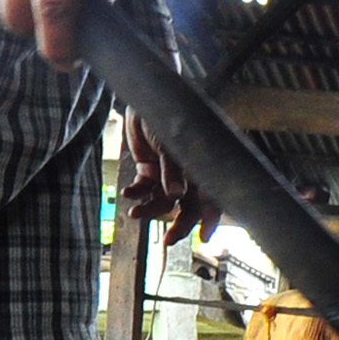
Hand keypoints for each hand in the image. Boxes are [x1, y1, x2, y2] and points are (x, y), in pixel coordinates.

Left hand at [119, 113, 208, 244]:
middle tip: (169, 241)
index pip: (211, 196)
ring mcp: (168, 172)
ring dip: (150, 210)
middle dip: (179, 225)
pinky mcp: (150, 168)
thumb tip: (176, 195)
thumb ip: (172, 170)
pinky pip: (145, 188)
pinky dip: (136, 193)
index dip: (210, 218)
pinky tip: (127, 195)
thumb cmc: (164, 114)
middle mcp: (187, 173)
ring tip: (134, 214)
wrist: (142, 98)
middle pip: (188, 206)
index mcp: (201, 166)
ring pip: (163, 200)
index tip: (205, 237)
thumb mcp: (170, 142)